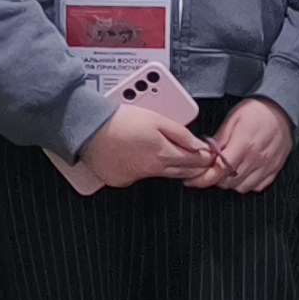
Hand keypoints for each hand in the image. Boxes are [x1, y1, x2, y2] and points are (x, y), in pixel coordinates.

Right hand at [82, 101, 216, 188]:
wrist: (89, 128)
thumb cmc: (120, 120)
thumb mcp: (157, 119)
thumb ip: (180, 133)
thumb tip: (198, 145)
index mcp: (163, 154)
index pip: (194, 162)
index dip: (205, 158)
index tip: (209, 155)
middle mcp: (151, 170)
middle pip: (181, 173)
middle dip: (193, 166)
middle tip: (198, 160)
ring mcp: (135, 177)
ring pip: (162, 175)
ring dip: (170, 168)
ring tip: (170, 154)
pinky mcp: (121, 180)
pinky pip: (139, 178)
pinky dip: (144, 170)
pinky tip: (141, 158)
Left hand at [196, 98, 294, 191]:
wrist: (281, 111)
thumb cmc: (256, 112)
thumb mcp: (232, 119)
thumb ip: (219, 140)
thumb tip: (206, 154)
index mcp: (244, 143)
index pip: (220, 170)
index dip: (205, 176)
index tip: (197, 177)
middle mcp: (257, 158)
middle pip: (229, 181)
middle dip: (217, 178)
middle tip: (213, 170)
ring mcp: (267, 166)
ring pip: (242, 187)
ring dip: (231, 182)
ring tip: (228, 170)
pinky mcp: (274, 169)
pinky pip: (257, 187)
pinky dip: (247, 183)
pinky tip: (243, 173)